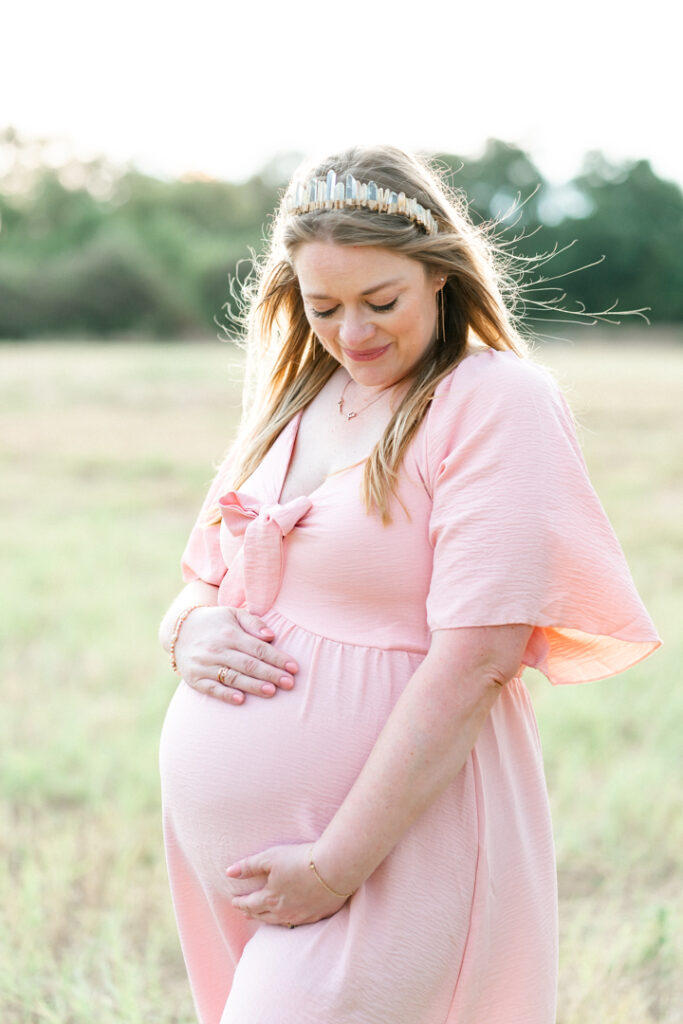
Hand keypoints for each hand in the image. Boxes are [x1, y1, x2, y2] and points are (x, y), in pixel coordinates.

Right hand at [174, 606, 297, 704]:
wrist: (179, 630)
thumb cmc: (215, 622)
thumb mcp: (232, 614)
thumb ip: (253, 623)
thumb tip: (272, 636)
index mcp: (229, 633)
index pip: (258, 648)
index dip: (277, 658)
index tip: (294, 668)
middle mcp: (217, 649)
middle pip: (248, 664)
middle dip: (271, 674)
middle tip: (289, 683)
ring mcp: (204, 665)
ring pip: (233, 677)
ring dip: (253, 686)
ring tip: (272, 692)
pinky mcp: (195, 679)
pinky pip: (212, 689)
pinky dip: (226, 695)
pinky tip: (241, 700)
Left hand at [226, 843, 349, 927]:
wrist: (334, 868)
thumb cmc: (301, 860)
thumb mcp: (271, 857)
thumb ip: (249, 866)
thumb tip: (228, 872)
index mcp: (270, 898)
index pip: (249, 904)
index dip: (239, 903)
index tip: (233, 901)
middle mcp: (283, 912)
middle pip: (262, 915)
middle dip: (251, 913)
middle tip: (244, 912)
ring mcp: (301, 916)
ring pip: (279, 922)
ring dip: (268, 919)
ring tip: (263, 917)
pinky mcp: (317, 915)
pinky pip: (298, 922)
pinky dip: (288, 921)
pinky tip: (289, 918)